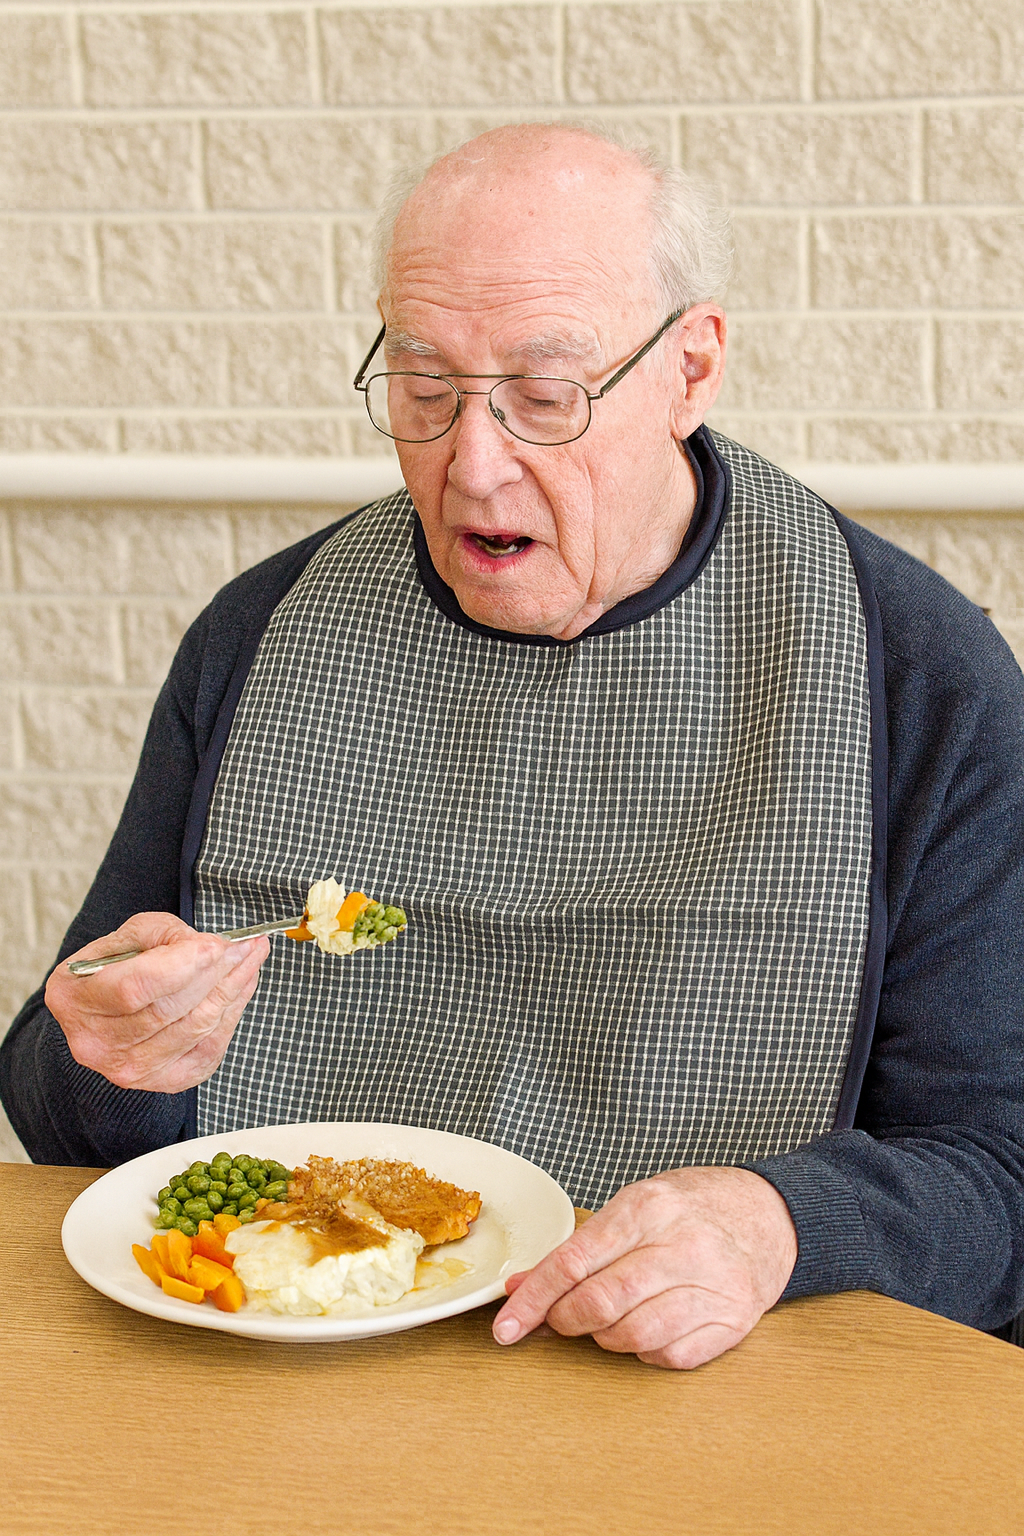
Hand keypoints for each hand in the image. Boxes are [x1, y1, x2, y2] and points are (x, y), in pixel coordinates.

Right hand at [46, 912, 269, 1093]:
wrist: (107, 1013)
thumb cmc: (117, 969)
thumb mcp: (129, 937)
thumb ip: (165, 935)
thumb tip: (211, 948)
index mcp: (75, 998)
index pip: (135, 987)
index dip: (183, 965)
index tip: (219, 944)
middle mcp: (97, 1042)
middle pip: (171, 1009)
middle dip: (218, 973)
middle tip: (248, 946)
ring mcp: (128, 1069)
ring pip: (196, 1028)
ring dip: (233, 990)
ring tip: (251, 960)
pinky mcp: (162, 1081)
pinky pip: (209, 1049)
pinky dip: (232, 1015)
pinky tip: (241, 988)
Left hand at [492, 1166, 797, 1369]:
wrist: (768, 1215)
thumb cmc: (692, 1208)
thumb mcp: (634, 1207)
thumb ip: (581, 1248)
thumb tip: (522, 1287)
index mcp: (649, 1208)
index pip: (574, 1261)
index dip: (533, 1300)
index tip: (506, 1327)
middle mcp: (682, 1246)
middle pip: (600, 1302)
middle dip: (564, 1320)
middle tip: (558, 1321)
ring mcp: (712, 1287)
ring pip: (632, 1336)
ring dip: (604, 1338)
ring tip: (606, 1320)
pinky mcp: (732, 1323)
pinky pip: (668, 1356)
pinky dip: (644, 1352)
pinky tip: (645, 1328)